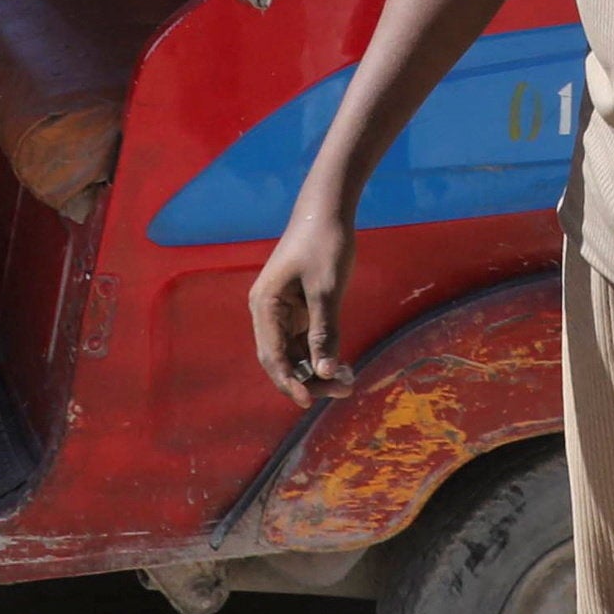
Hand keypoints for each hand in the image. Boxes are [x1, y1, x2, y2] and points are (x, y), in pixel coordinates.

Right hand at [249, 196, 358, 399]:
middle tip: (343, 392)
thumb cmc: (324, 245)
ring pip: (296, 354)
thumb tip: (324, 373)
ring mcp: (283, 312)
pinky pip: (306, 342)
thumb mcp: (326, 290)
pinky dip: (323, 356)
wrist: (327, 211)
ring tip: (349, 383)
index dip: (288, 382)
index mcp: (265, 306)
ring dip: (318, 371)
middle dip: (309, 380)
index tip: (308, 403)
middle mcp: (268, 313)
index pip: (272, 356)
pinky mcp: (299, 310)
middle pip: (283, 360)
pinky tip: (344, 367)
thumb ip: (324, 332)